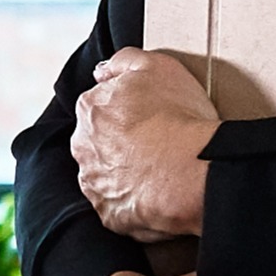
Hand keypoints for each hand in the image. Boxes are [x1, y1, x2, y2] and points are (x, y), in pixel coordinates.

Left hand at [73, 51, 222, 241]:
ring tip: (160, 171)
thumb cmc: (179, 117)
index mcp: (90, 108)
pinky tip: (158, 194)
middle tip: (159, 143)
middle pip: (99, 140)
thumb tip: (102, 71)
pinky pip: (119, 207)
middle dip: (121, 142)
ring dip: (125, 172)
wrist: (193, 173)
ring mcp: (94, 184)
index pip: (102, 104)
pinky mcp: (109, 215)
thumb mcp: (158, 65)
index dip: (130, 110)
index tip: (154, 116)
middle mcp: (82, 146)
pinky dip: (134, 201)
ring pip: (106, 174)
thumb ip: (125, 60)